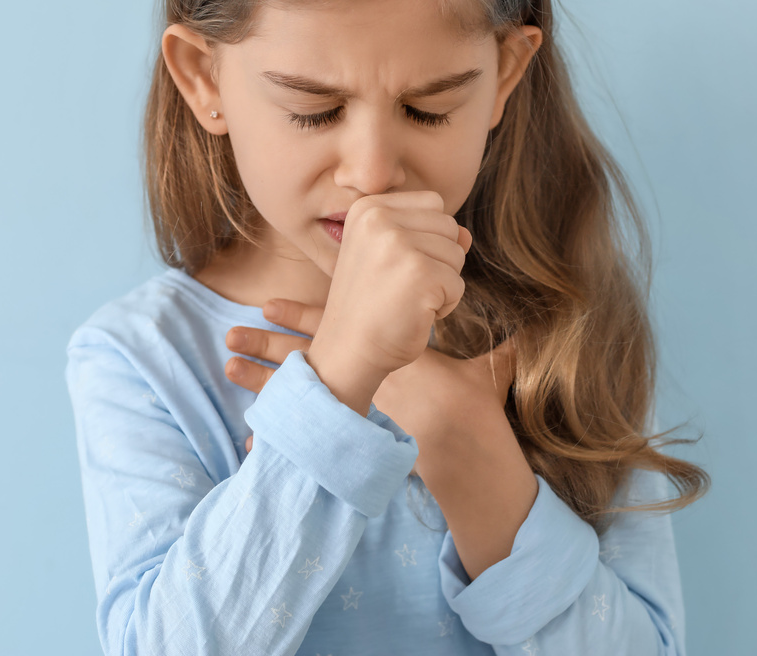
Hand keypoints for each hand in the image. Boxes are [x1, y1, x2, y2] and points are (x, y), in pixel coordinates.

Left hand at [224, 299, 515, 458]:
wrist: (462, 455)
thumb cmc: (472, 410)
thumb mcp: (485, 373)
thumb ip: (502, 350)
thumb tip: (530, 330)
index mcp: (385, 350)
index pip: (333, 325)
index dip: (299, 312)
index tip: (266, 301)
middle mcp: (361, 374)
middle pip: (304, 356)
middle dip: (266, 346)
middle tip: (228, 337)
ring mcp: (354, 403)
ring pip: (297, 388)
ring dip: (260, 382)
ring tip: (226, 369)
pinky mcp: (355, 429)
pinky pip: (306, 426)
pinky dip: (278, 426)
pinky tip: (248, 439)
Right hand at [311, 191, 472, 379]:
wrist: (347, 350)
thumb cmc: (371, 305)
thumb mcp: (392, 258)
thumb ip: (428, 236)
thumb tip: (466, 234)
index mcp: (367, 208)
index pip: (433, 203)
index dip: (427, 239)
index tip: (393, 266)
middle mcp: (379, 219)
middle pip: (449, 227)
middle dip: (438, 261)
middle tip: (400, 287)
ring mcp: (398, 245)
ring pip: (457, 255)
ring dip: (442, 284)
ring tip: (406, 300)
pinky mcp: (420, 273)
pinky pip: (458, 285)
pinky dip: (444, 307)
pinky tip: (412, 314)